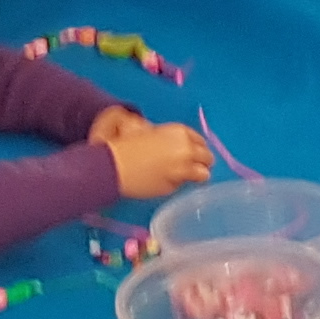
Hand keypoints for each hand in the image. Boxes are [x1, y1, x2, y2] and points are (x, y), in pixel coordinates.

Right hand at [97, 116, 216, 197]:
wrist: (112, 164)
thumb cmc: (123, 143)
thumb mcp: (147, 130)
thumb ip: (166, 137)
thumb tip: (173, 144)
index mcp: (180, 132)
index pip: (200, 140)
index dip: (197, 146)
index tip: (194, 151)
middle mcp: (186, 150)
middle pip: (207, 157)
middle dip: (202, 161)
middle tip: (194, 165)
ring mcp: (181, 170)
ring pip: (202, 174)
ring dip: (197, 175)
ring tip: (188, 177)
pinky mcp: (172, 187)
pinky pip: (182, 185)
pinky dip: (178, 184)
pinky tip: (166, 181)